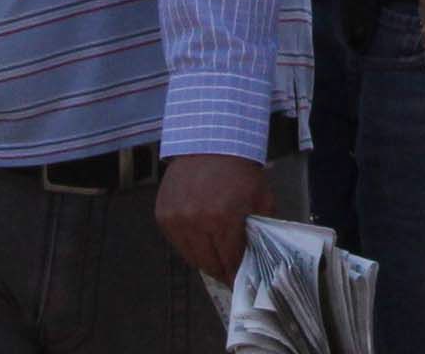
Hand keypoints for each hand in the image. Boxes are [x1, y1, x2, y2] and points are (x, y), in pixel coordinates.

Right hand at [154, 152, 268, 280]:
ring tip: (215, 257)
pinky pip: (177, 241)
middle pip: (209, 263)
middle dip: (221, 270)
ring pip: (190, 256)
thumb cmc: (240, 170)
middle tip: (228, 273)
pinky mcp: (163, 215)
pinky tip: (200, 237)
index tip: (240, 281)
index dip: (236, 273)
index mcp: (223, 218)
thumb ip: (261, 229)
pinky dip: (188, 243)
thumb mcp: (261, 197)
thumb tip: (258, 256)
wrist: (211, 142)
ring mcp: (176, 219)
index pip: (230, 260)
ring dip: (204, 259)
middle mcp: (196, 222)